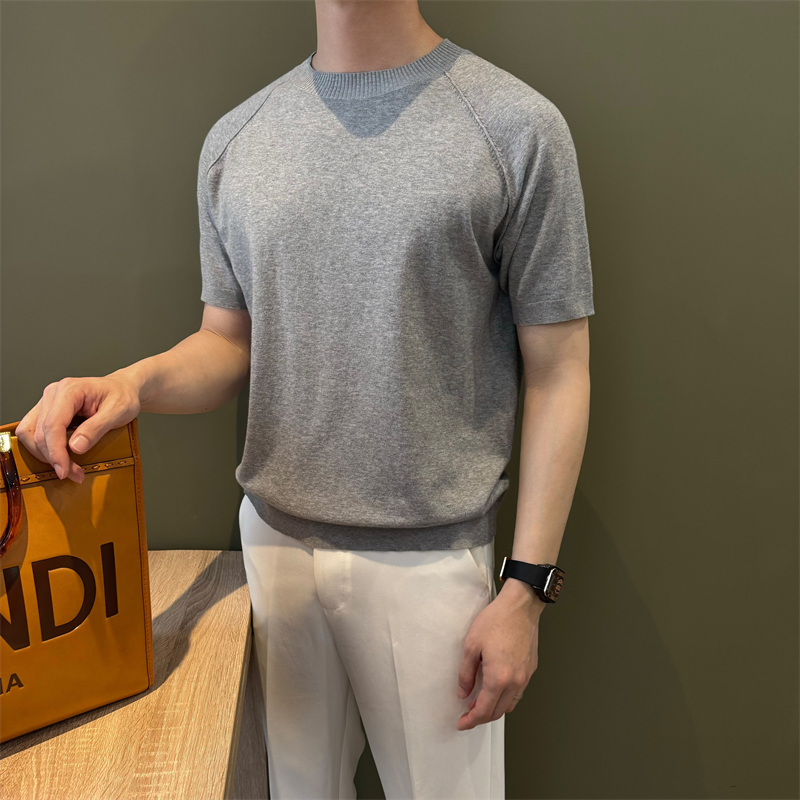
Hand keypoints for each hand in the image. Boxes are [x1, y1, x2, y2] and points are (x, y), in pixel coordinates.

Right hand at [15, 373, 142, 483]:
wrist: (123, 388)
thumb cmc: (122, 396)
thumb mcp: (118, 411)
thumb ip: (97, 428)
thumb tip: (75, 447)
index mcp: (70, 390)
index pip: (53, 424)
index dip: (56, 452)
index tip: (64, 471)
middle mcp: (53, 394)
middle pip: (39, 432)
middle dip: (54, 457)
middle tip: (74, 474)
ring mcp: (47, 402)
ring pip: (30, 434)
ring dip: (45, 455)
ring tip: (68, 468)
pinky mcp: (46, 412)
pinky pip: (34, 433)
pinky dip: (44, 449)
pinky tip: (61, 457)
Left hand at [456, 577, 544, 729]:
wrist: (520, 606)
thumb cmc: (497, 620)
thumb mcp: (471, 645)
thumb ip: (466, 673)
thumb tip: (463, 692)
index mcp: (499, 677)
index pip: (484, 710)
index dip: (471, 720)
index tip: (462, 722)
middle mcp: (515, 681)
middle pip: (498, 712)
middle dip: (481, 717)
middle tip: (468, 715)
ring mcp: (525, 676)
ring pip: (510, 704)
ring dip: (495, 709)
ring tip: (480, 703)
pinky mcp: (530, 669)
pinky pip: (518, 692)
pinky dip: (506, 698)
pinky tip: (496, 690)